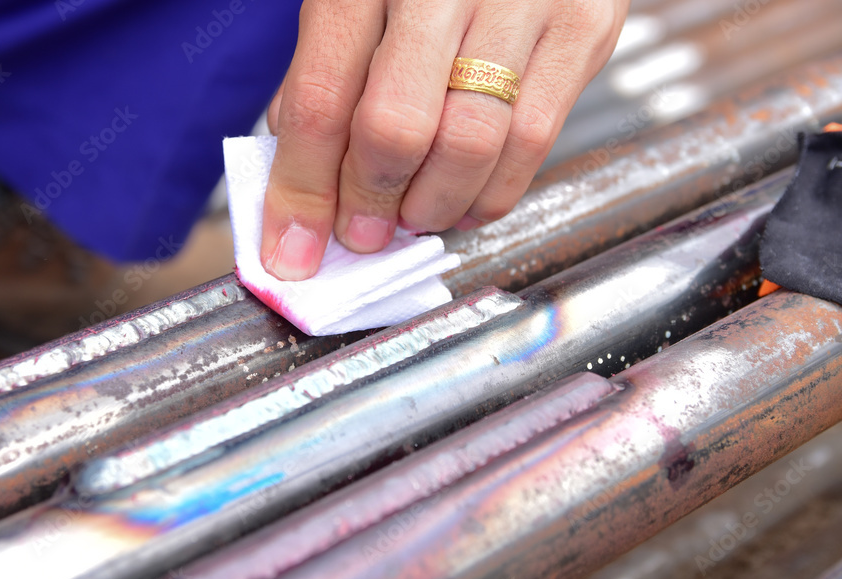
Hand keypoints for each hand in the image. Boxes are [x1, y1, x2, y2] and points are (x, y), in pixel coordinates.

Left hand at [260, 0, 627, 280]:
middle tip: (363, 234)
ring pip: (471, 146)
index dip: (302, 192)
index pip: (322, 100)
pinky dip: (491, 194)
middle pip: (396, 129)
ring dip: (431, 207)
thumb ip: (324, 80)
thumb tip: (305, 193)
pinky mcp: (586, 24)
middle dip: (369, 204)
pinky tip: (465, 202)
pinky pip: (534, 142)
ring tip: (412, 215)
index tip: (292, 253)